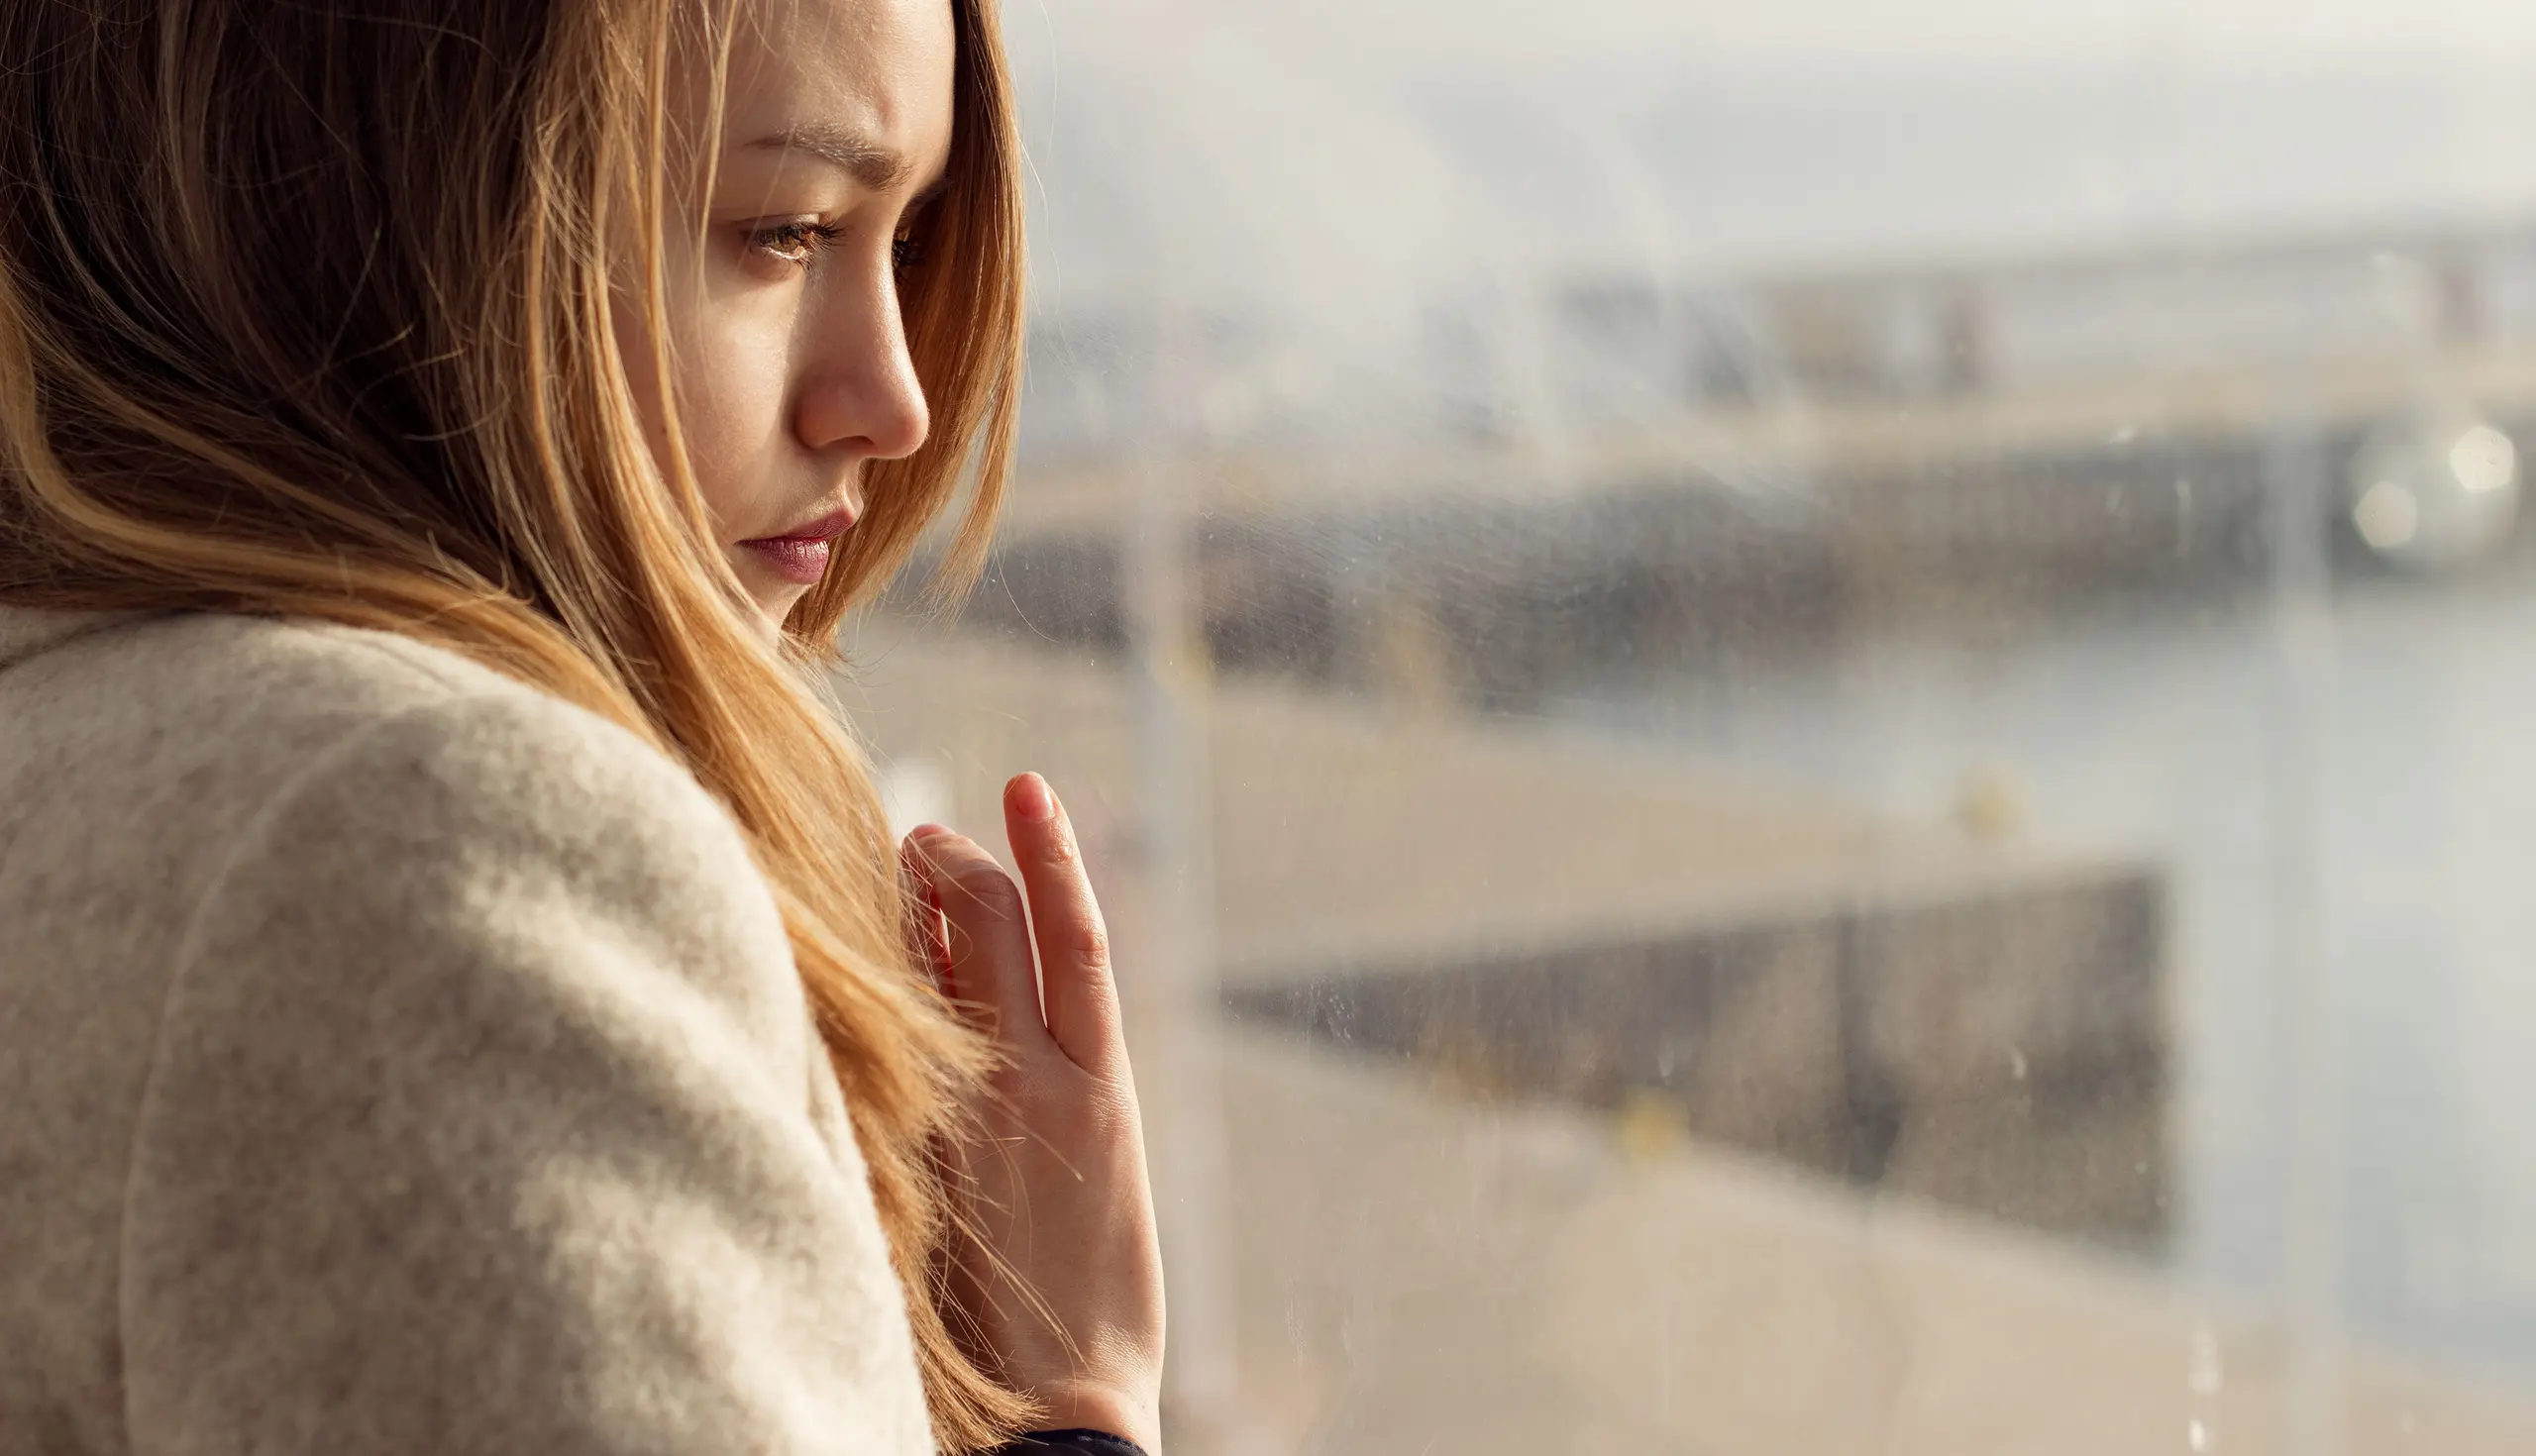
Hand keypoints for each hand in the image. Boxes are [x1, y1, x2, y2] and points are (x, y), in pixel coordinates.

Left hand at [903, 775, 1165, 1452]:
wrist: (1065, 1398)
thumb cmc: (1085, 1305)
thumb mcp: (1094, 1179)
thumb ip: (1054, 1095)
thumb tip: (985, 1017)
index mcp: (1106, 1090)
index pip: (1076, 936)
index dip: (1051, 853)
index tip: (1023, 791)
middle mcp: (1051, 1085)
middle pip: (1011, 926)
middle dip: (968, 861)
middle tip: (930, 829)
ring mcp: (988, 1115)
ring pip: (958, 968)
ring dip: (927, 901)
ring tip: (902, 856)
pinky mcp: (935, 1154)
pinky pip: (914, 1042)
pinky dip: (900, 983)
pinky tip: (873, 953)